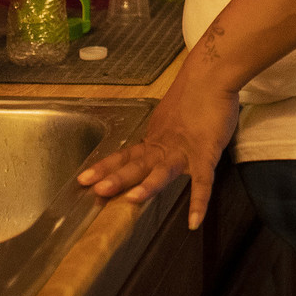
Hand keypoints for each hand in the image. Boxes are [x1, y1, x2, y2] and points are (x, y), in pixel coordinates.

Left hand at [77, 72, 239, 229]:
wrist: (213, 74)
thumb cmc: (196, 93)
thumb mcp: (172, 117)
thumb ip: (165, 134)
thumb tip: (159, 143)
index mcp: (155, 138)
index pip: (126, 155)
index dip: (105, 167)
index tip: (83, 179)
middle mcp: (164, 146)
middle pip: (137, 164)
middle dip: (117, 178)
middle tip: (96, 190)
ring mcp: (184, 150)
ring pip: (163, 170)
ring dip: (148, 185)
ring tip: (133, 201)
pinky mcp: (206, 153)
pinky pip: (203, 181)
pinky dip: (199, 201)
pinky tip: (194, 221)